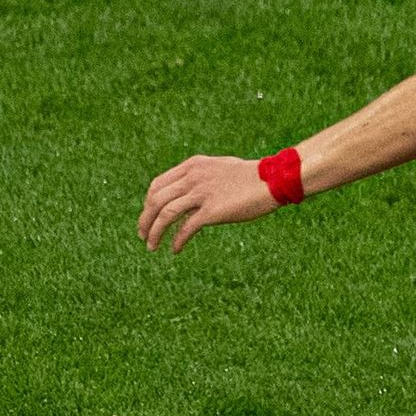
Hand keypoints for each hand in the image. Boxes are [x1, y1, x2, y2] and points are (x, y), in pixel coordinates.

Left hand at [138, 154, 280, 252]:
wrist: (273, 180)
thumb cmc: (250, 176)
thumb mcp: (218, 168)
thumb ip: (200, 177)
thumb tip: (188, 192)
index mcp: (192, 166)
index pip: (157, 185)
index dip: (148, 204)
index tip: (148, 217)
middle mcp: (192, 177)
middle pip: (156, 200)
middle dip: (145, 220)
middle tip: (142, 236)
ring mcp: (202, 193)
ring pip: (165, 214)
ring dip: (154, 233)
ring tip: (151, 246)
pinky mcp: (212, 210)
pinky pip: (186, 228)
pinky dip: (176, 240)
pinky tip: (174, 249)